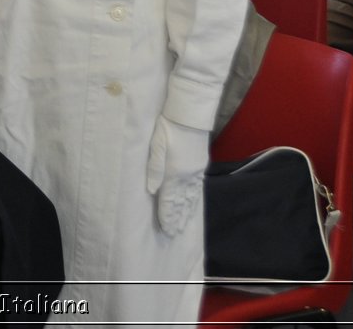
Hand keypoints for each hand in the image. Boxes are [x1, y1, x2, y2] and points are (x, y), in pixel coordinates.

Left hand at [145, 116, 209, 236]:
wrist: (189, 117)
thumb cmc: (167, 129)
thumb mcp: (155, 146)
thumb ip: (153, 170)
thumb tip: (152, 191)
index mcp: (174, 173)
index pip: (170, 200)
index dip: (167, 216)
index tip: (166, 229)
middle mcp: (186, 177)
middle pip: (181, 203)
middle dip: (177, 219)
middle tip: (174, 233)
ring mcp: (195, 172)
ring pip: (191, 198)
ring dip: (186, 213)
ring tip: (183, 225)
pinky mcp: (199, 166)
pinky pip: (197, 189)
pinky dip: (195, 200)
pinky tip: (193, 205)